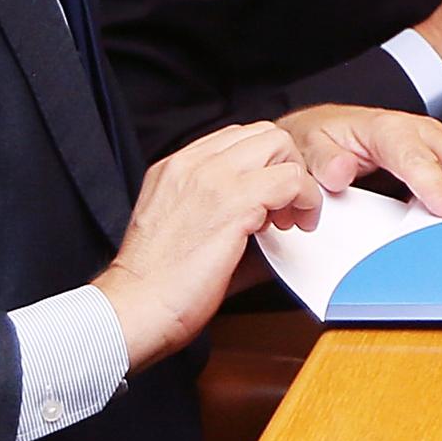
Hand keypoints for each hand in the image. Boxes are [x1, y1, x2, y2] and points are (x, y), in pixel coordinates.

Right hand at [96, 122, 318, 367]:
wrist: (136, 307)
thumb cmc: (154, 282)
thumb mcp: (179, 224)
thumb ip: (216, 205)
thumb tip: (264, 212)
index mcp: (174, 168)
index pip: (235, 138)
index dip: (263, 164)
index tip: (271, 195)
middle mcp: (191, 164)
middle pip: (262, 133)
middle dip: (284, 164)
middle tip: (286, 204)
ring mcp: (212, 178)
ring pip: (279, 145)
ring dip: (296, 179)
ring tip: (289, 217)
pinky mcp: (235, 202)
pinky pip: (291, 179)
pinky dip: (305, 199)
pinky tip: (295, 225)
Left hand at [280, 104, 441, 217]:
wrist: (321, 128)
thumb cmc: (318, 139)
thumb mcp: (306, 148)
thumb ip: (321, 161)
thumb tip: (338, 172)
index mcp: (384, 129)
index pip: (414, 159)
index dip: (435, 184)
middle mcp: (414, 130)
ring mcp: (431, 137)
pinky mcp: (440, 148)